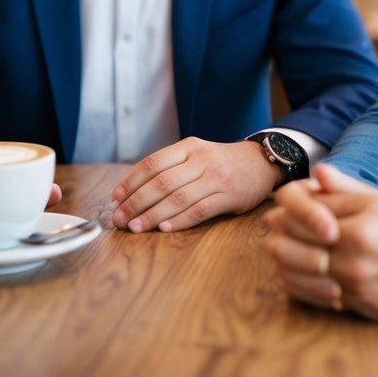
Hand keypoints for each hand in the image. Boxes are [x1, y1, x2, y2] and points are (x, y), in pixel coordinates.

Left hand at [110, 137, 279, 232]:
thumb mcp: (197, 155)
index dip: (130, 183)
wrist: (261, 162)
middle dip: (136, 203)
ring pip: (178, 198)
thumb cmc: (221, 163)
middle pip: (161, 182)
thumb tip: (132, 194)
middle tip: (120, 220)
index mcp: (188, 147)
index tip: (115, 200)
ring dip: (153, 215)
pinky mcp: (230, 195)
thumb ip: (171, 168)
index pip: (152, 164)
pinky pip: (201, 210)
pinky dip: (180, 220)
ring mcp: (217, 177)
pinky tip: (165, 229)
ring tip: (136, 228)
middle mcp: (201, 160)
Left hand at [262, 164, 377, 321]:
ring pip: (302, 272)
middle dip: (279, 234)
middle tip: (271, 231)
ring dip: (284, 262)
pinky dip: (302, 287)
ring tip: (279, 253)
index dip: (289, 207)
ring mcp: (359, 280)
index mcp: (366, 217)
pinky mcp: (361, 306)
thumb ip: (350, 189)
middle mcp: (359, 248)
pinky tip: (299, 278)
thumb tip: (317, 172)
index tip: (279, 207)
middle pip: (297, 241)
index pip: (310, 209)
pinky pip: (318, 297)